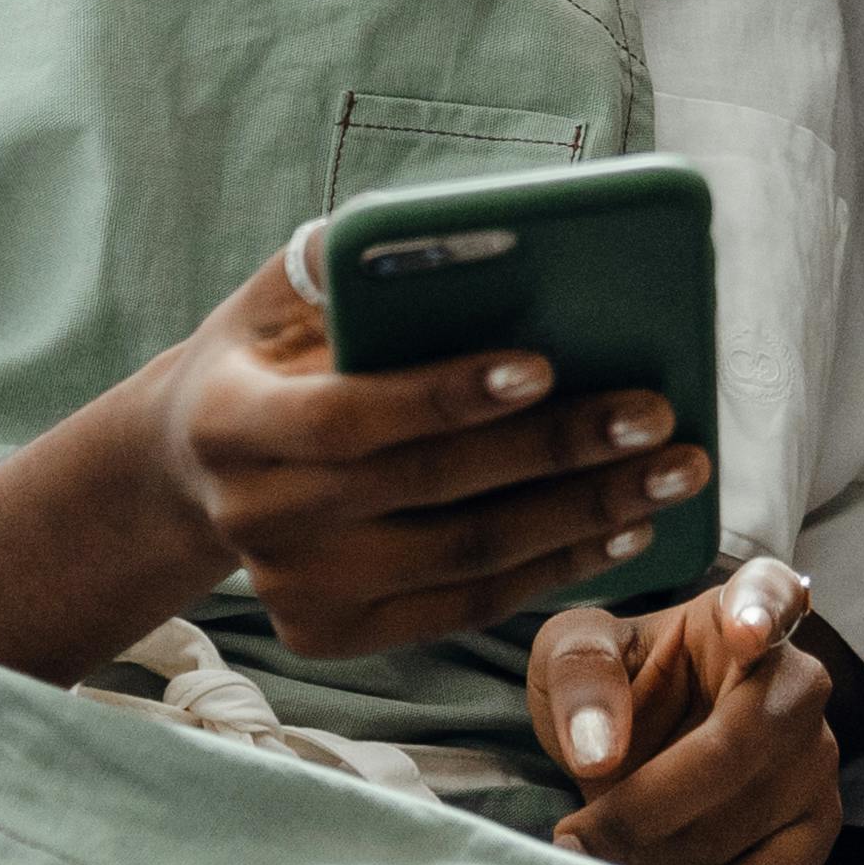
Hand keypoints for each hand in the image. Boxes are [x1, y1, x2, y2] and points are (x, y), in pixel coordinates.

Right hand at [137, 228, 712, 662]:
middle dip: (557, 451)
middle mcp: (253, 516)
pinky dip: (554, 570)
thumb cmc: (270, 354)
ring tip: (671, 473)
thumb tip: (483, 231)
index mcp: (229, 419)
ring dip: (583, 517)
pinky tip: (623, 529)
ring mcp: (293, 587)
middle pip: (429, 492)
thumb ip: (357, 264)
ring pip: (464, 559)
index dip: (445, 396)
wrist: (191, 466)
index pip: (347, 418)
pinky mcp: (330, 633)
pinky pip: (465, 606)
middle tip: (655, 414)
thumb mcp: (281, 293)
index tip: (544, 363)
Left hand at [530, 558, 838, 864]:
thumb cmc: (612, 682)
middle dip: (642, 807)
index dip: (762, 612)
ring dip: (653, 858)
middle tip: (572, 840)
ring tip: (597, 857)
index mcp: (743, 607)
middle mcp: (799, 680)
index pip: (770, 596)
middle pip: (732, 749)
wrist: (639, 737)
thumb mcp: (571, 653)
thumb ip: (579, 675)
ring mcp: (819, 757)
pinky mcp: (818, 825)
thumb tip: (599, 749)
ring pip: (736, 827)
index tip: (747, 628)